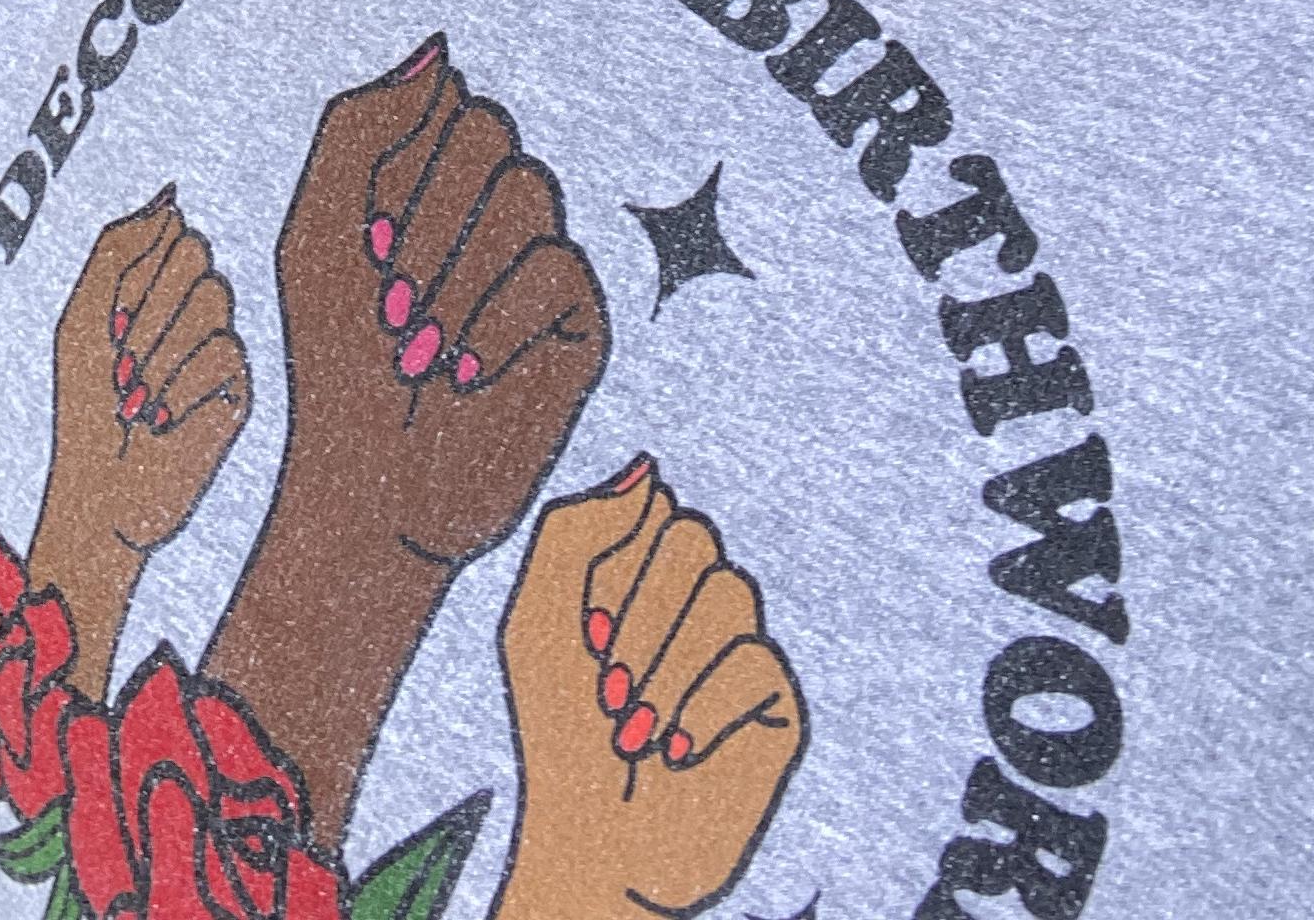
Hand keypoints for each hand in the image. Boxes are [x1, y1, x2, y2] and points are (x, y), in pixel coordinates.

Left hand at [28, 188, 250, 697]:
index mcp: (151, 285)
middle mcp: (189, 309)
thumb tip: (168, 198)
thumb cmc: (83, 407)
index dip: (138, 268)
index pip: (172, 230)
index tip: (111, 315)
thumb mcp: (84, 314)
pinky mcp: (239, 390)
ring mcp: (216, 347)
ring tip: (139, 396)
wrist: (98, 491)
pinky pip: (225, 353)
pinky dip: (183, 388)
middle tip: (122, 358)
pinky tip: (165, 419)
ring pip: (216, 299)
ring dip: (161, 353)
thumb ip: (121, 248)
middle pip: (198, 254)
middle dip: (149, 306)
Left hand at [273, 34, 608, 568]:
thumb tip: (438, 51)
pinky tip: (464, 374)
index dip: (398, 163)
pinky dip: (495, 323)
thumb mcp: (316, 229)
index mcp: (431, 174)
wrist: (370, 486)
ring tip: (420, 347)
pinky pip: (559, 269)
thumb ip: (361, 126)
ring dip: (453, 278)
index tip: (362, 238)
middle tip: (388, 299)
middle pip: (490, 129)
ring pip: (528, 192)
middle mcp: (492, 207)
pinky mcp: (580, 323)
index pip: (446, 98)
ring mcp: (541, 261)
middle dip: (423, 217)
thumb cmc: (334, 360)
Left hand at [494, 461, 807, 919]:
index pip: (656, 506)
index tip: (583, 629)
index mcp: (645, 568)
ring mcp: (742, 649)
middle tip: (607, 684)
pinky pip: (757, 665)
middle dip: (637, 616)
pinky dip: (700, 713)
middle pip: (696, 536)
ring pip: (730, 594)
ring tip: (634, 728)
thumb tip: (648, 469)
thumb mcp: (536, 616)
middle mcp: (699, 600)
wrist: (592, 843)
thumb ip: (576, 528)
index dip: (613, 565)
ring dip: (663, 672)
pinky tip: (674, 753)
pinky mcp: (778, 707)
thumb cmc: (558, 733)